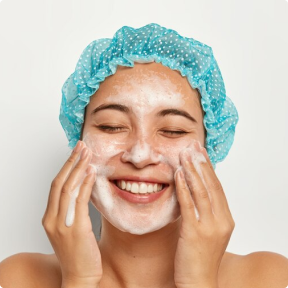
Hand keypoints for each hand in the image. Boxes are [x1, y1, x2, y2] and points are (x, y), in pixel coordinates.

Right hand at [42, 141, 101, 287]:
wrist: (80, 276)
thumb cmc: (77, 253)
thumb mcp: (70, 228)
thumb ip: (72, 209)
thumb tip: (83, 188)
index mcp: (50, 217)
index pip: (56, 186)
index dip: (66, 167)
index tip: (75, 153)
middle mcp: (52, 219)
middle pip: (60, 182)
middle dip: (71, 161)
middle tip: (81, 146)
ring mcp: (62, 224)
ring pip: (68, 188)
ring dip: (79, 167)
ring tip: (87, 153)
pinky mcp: (76, 228)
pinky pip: (80, 200)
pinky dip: (86, 184)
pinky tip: (92, 172)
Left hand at [174, 141, 234, 287]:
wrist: (199, 283)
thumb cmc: (200, 257)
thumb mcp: (208, 231)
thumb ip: (205, 212)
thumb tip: (194, 191)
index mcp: (226, 218)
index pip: (217, 186)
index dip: (208, 168)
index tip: (200, 152)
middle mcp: (222, 220)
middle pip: (211, 185)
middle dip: (201, 163)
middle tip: (193, 145)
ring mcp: (210, 226)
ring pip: (202, 191)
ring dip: (192, 170)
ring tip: (185, 154)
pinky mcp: (195, 232)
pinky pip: (189, 204)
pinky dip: (184, 188)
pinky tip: (179, 174)